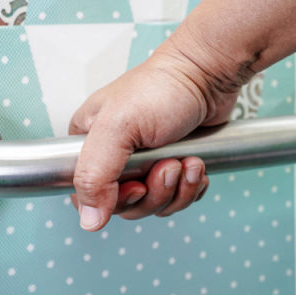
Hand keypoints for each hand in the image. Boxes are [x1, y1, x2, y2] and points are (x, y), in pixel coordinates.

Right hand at [69, 26, 241, 230]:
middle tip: (168, 166)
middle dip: (154, 192)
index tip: (136, 185)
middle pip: (126, 205)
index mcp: (90, 143)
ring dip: (177, 189)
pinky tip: (196, 164)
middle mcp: (115, 155)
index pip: (87, 194)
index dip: (114, 200)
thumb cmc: (162, 88)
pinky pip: (178, 197)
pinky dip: (191, 187)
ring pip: (155, 203)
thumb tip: (89, 220)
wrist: (208, 74)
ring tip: (187, 161)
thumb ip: (94, 174)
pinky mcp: (173, 164)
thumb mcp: (118, 127)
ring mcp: (146, 162)